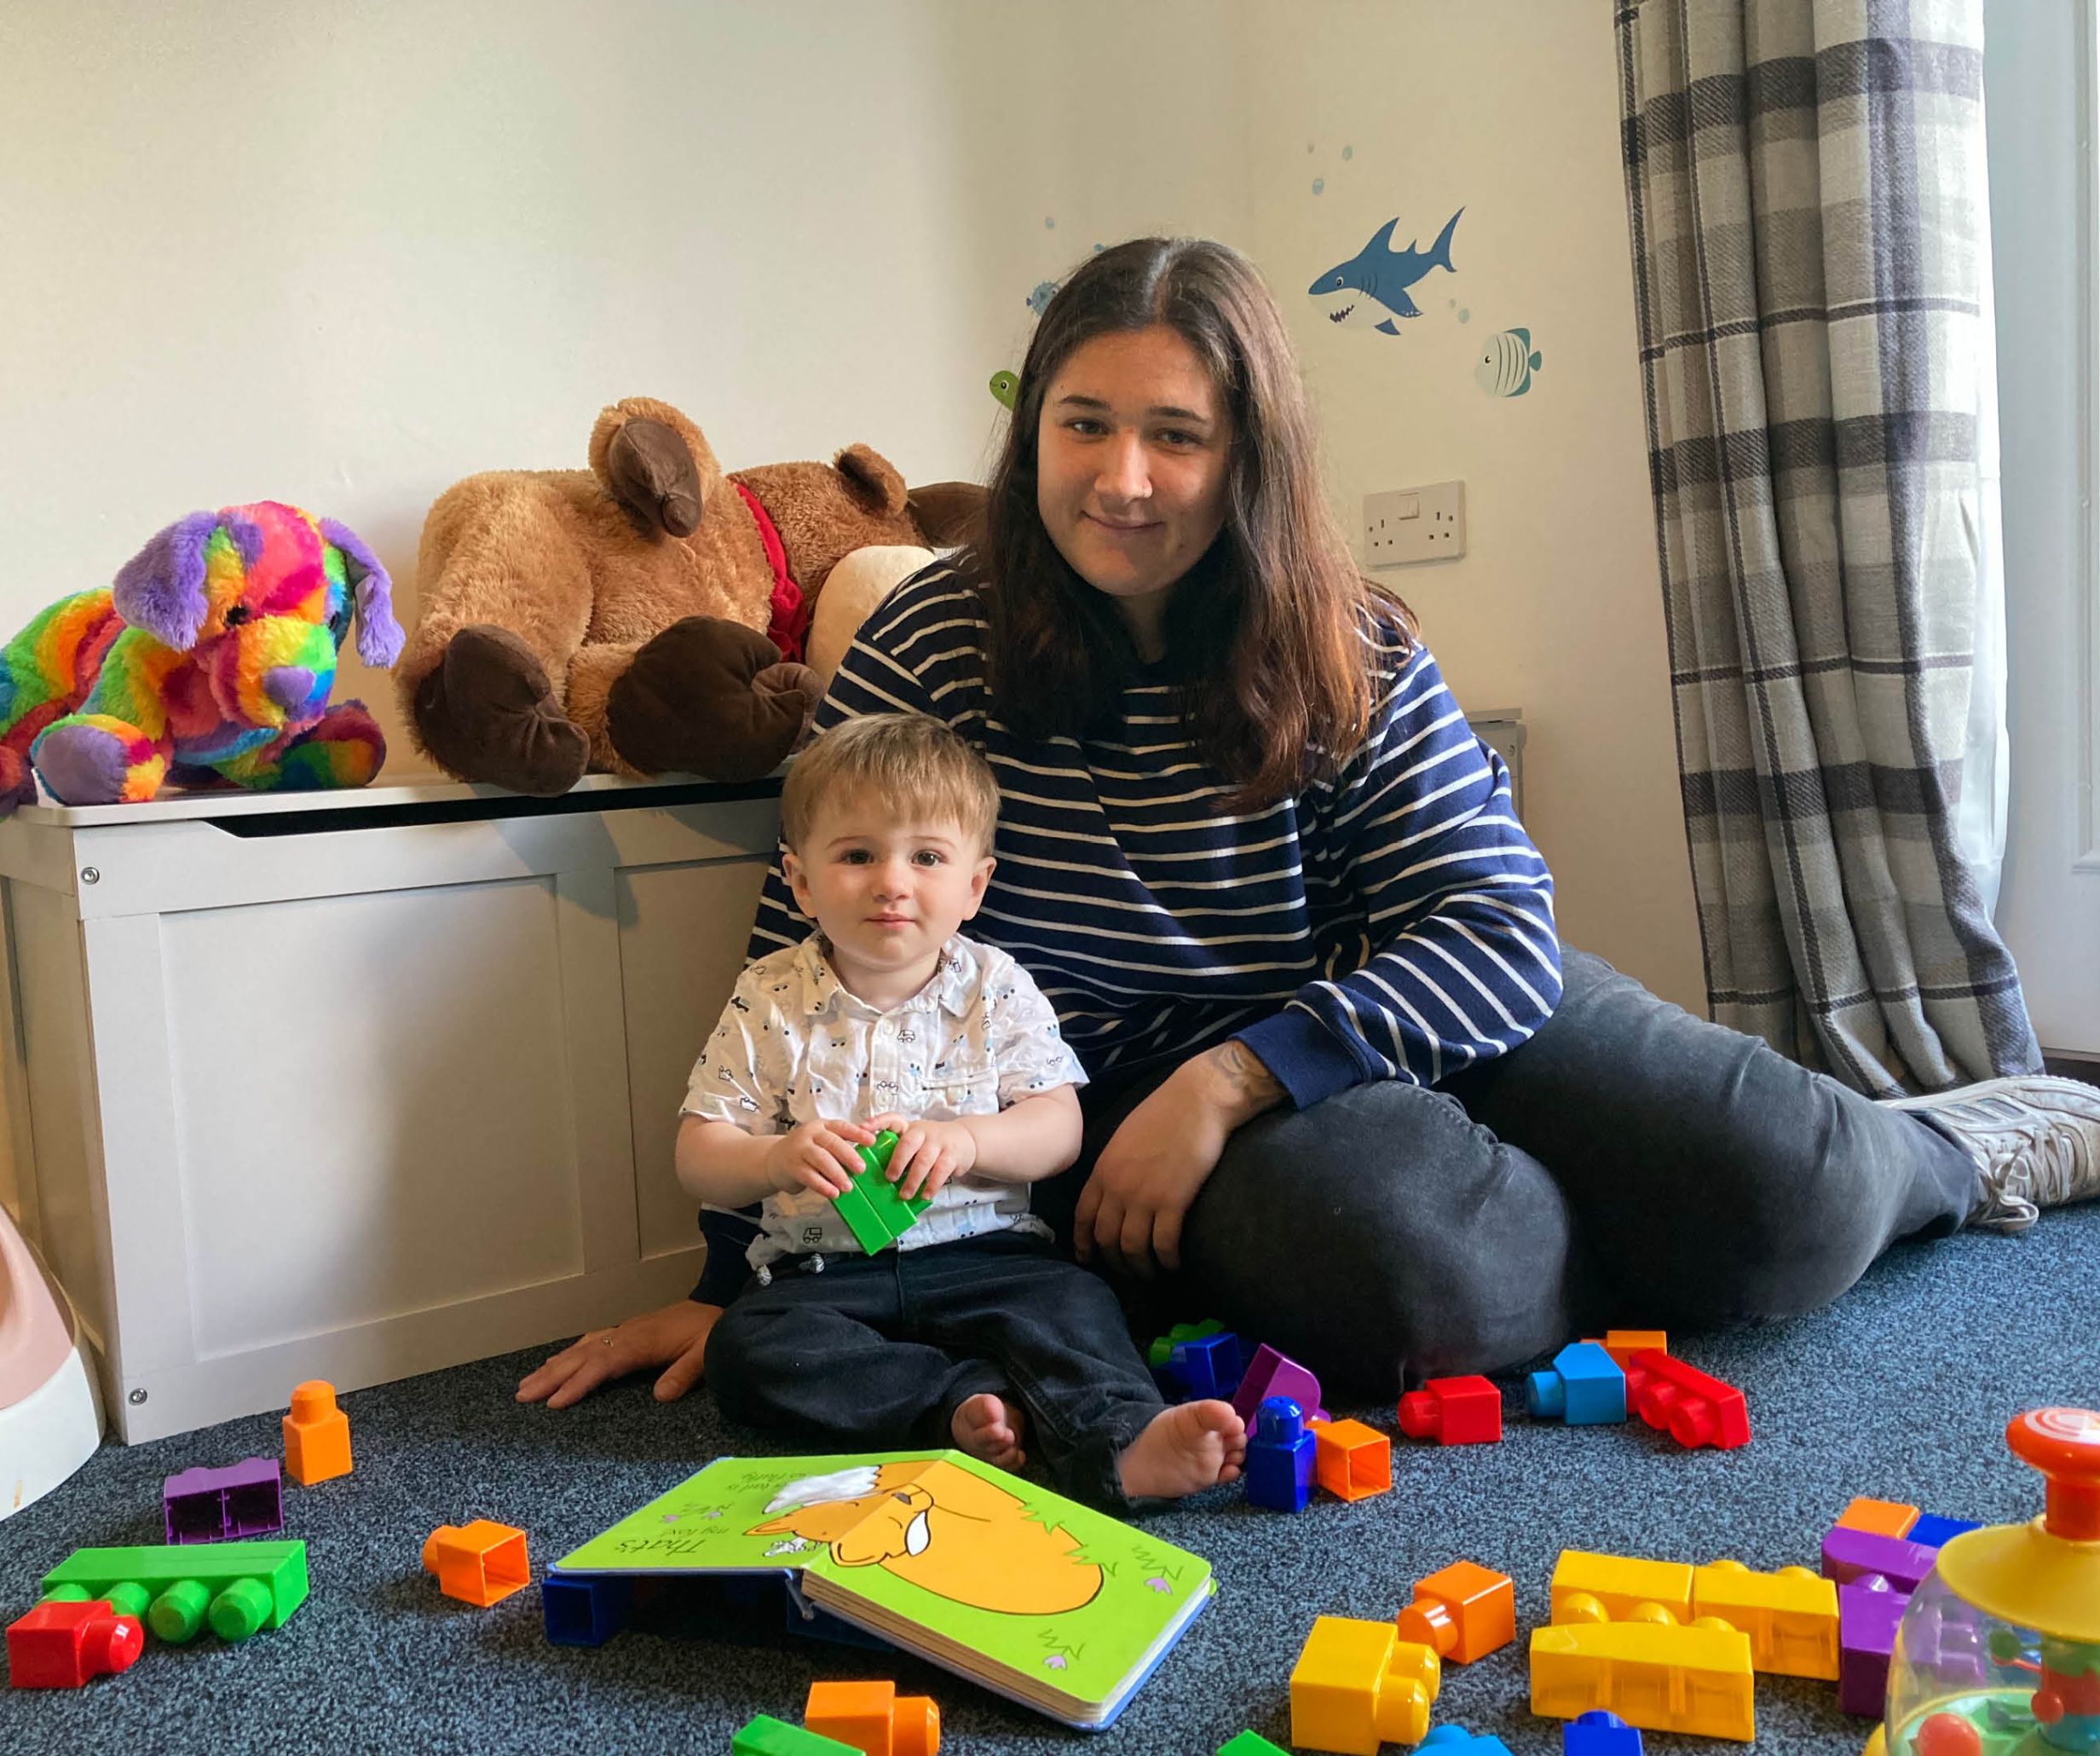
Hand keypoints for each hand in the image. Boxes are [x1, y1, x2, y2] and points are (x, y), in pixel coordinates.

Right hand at [515, 1298, 720, 1407]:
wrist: (719, 1308)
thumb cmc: (711, 1333)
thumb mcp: (706, 1353)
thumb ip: (684, 1374)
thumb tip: (661, 1396)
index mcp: (641, 1342)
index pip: (603, 1364)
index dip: (578, 1383)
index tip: (554, 1402)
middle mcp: (626, 1334)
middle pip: (583, 1356)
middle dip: (551, 1376)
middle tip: (522, 1396)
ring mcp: (624, 1331)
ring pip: (582, 1348)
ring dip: (554, 1366)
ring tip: (527, 1384)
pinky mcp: (626, 1332)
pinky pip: (590, 1343)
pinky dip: (570, 1354)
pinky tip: (558, 1363)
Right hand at [765, 1117, 879, 1198]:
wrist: (775, 1159)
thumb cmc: (807, 1151)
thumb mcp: (822, 1142)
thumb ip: (840, 1145)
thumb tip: (867, 1158)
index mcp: (822, 1126)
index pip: (842, 1127)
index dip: (858, 1133)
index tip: (872, 1141)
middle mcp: (810, 1135)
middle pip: (832, 1143)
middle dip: (848, 1156)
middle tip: (861, 1169)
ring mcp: (799, 1150)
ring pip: (821, 1159)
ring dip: (836, 1173)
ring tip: (848, 1186)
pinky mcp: (793, 1167)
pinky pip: (809, 1176)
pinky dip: (823, 1186)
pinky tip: (833, 1193)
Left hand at [867, 1111, 976, 1200]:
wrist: (964, 1140)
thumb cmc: (931, 1145)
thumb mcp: (916, 1141)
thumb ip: (900, 1152)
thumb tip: (876, 1176)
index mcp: (909, 1128)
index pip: (893, 1119)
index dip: (878, 1122)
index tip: (863, 1128)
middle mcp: (924, 1131)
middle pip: (908, 1143)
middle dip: (897, 1161)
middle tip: (890, 1178)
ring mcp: (939, 1142)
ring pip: (924, 1160)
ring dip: (913, 1180)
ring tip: (905, 1195)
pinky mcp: (952, 1154)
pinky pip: (941, 1171)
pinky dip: (931, 1185)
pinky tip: (925, 1195)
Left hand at [1074, 1064, 1236, 1278]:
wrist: (1196, 1101)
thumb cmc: (1164, 1112)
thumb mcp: (1125, 1138)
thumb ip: (1115, 1166)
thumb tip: (1115, 1188)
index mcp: (1103, 1170)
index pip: (1083, 1216)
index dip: (1083, 1242)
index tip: (1088, 1258)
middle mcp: (1117, 1187)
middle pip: (1106, 1238)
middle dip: (1114, 1261)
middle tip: (1127, 1272)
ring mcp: (1144, 1196)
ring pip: (1132, 1247)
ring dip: (1141, 1268)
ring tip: (1151, 1274)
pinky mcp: (1173, 1201)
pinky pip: (1163, 1243)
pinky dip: (1167, 1260)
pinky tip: (1174, 1265)